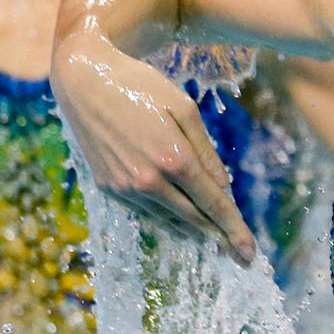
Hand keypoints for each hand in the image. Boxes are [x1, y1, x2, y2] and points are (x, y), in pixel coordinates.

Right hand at [53, 37, 256, 264]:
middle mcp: (148, 180)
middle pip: (193, 219)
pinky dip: (166, 216)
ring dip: (193, 228)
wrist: (83, 79)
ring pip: (168, 218)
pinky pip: (145, 210)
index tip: (250, 253)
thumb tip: (223, 187)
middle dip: (219, 237)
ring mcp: (124, 186)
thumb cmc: (141, 86)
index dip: (235, 230)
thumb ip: (206, 152)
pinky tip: (181, 218)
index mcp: (174, 159)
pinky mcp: (108, 186)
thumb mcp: (184, 109)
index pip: (213, 205)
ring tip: (215, 238)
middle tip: (240, 254)